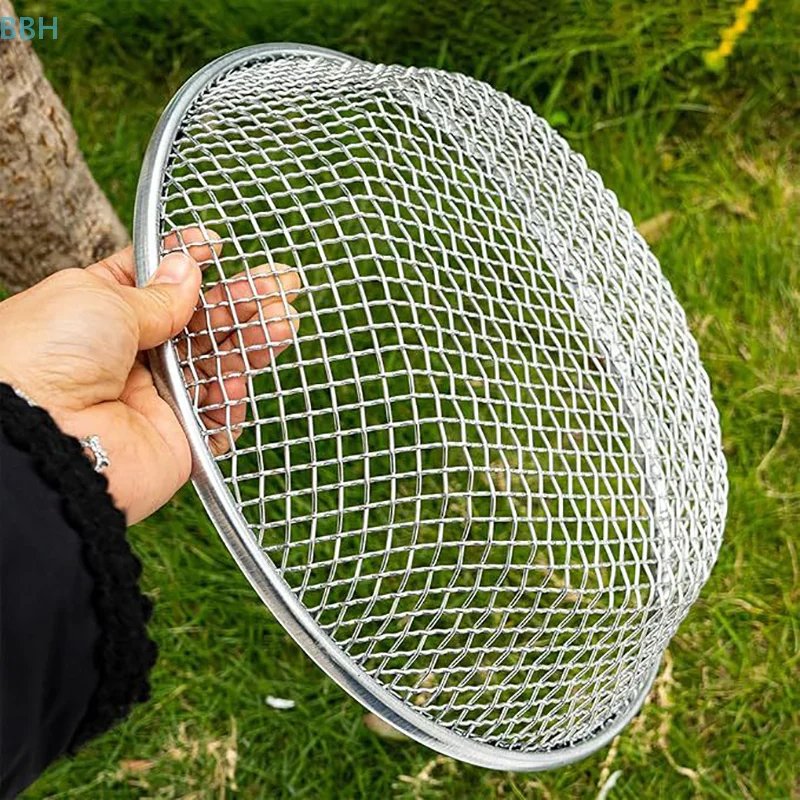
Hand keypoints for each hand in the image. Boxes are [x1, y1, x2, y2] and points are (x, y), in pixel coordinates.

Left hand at [0, 228, 299, 523]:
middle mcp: (131, 356)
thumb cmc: (44, 357)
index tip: (215, 244)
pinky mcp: (177, 441)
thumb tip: (189, 269)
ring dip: (254, 342)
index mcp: (102, 314)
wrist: (39, 439)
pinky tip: (237, 382)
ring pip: (219, 366)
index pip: (153, 283)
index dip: (186, 262)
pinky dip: (232, 401)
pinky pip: (217, 419)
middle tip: (281, 282)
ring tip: (286, 320)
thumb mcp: (100, 299)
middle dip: (242, 301)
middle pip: (199, 324)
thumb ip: (156, 293)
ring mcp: (156, 398)